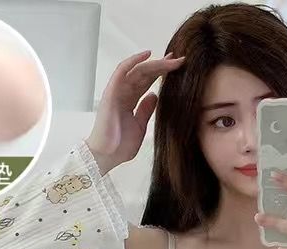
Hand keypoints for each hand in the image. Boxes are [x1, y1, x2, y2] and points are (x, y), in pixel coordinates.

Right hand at [85, 49, 184, 173]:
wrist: (107, 156)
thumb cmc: (120, 145)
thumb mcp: (140, 126)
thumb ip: (146, 110)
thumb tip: (155, 95)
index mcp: (130, 101)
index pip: (147, 82)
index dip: (161, 73)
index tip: (176, 67)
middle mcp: (123, 93)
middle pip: (144, 74)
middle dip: (162, 66)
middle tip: (179, 60)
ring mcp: (117, 91)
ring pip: (137, 70)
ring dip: (154, 64)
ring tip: (170, 59)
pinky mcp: (111, 92)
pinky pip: (122, 71)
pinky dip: (134, 61)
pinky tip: (147, 55)